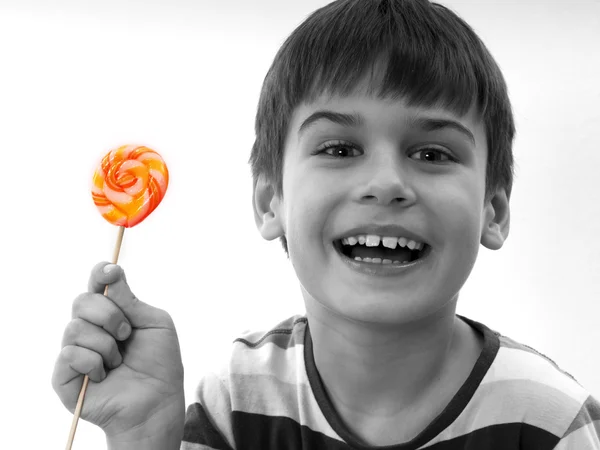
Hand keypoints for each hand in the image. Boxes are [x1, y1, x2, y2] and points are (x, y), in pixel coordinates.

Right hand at [52, 262, 184, 441]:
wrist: (158, 401)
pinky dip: (94, 362)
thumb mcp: (155, 324)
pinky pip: (69, 354)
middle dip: (108, 314)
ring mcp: (75, 351)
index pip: (97, 284)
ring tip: (118, 360)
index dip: (100, 274)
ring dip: (105, 344)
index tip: (112, 272)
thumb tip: (111, 273)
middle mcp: (90, 328)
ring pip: (75, 328)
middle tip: (126, 334)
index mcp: (112, 312)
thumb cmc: (160, 363)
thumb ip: (131, 300)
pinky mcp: (64, 376)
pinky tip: (104, 374)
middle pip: (81, 301)